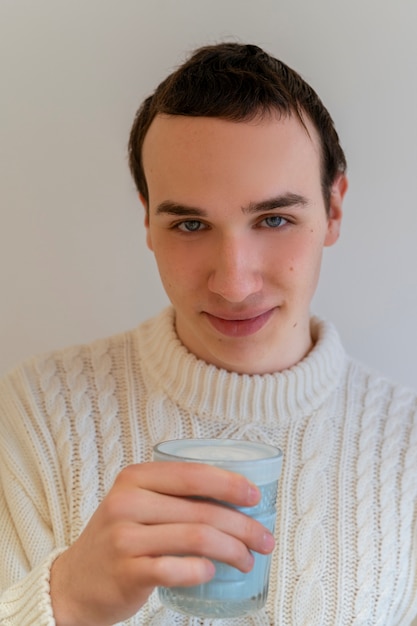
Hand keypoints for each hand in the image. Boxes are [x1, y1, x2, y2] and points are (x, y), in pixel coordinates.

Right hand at [50, 461, 274, 625]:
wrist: (75, 581)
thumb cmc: (118, 537)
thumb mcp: (136, 503)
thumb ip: (173, 496)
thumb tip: (234, 499)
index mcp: (135, 478)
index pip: (192, 474)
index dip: (229, 484)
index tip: (255, 497)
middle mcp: (128, 503)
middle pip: (201, 510)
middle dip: (243, 526)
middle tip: (264, 540)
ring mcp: (125, 538)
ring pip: (197, 538)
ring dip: (233, 550)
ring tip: (247, 560)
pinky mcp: (127, 571)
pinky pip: (176, 569)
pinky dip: (202, 571)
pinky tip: (212, 572)